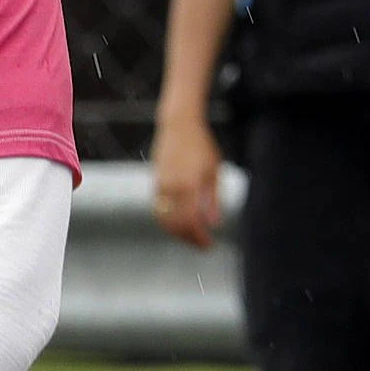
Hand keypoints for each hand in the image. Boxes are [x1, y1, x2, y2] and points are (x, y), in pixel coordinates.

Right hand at [150, 116, 222, 249]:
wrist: (178, 125)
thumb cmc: (201, 145)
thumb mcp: (213, 171)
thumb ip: (213, 199)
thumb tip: (214, 223)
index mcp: (189, 186)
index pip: (192, 222)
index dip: (200, 238)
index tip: (209, 245)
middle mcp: (172, 188)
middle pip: (177, 225)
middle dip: (189, 239)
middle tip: (202, 245)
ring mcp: (161, 185)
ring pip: (164, 219)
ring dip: (177, 233)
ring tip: (191, 237)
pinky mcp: (155, 182)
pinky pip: (158, 209)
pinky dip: (167, 221)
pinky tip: (179, 223)